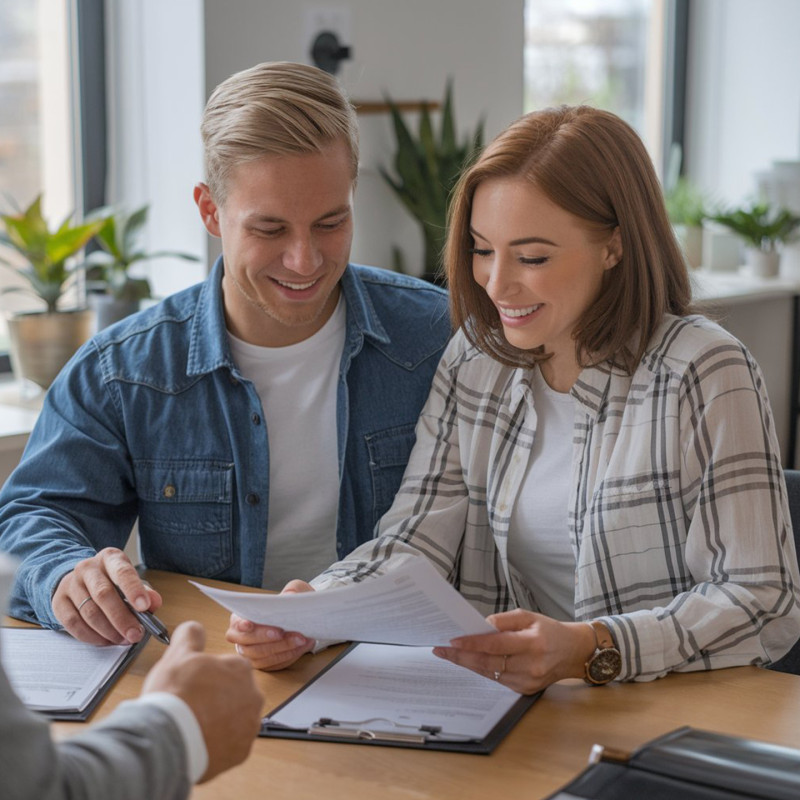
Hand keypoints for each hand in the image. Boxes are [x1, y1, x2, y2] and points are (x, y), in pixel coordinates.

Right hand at [52, 547, 161, 644]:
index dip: (134, 590)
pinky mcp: (58, 601)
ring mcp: (70, 584)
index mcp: (110, 558)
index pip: (123, 572)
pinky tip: (105, 640)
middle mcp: (88, 568)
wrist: (79, 579)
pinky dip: (91, 636)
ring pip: (89, 612)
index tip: (144, 607)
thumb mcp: (130, 581)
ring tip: (123, 639)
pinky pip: (73, 623)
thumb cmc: (111, 581)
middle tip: (135, 635)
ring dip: (108, 631)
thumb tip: (154, 603)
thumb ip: (145, 592)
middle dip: (122, 619)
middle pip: (104, 594)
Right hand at [142, 621, 263, 782]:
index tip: (195, 685)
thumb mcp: (178, 654)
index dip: (209, 676)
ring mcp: (249, 725)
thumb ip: (191, 635)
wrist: (168, 739)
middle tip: (193, 704)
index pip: (229, 668)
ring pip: (235, 719)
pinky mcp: (242, 752)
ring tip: (194, 724)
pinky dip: (219, 743)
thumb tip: (195, 629)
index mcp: (241, 669)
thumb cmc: (174, 696)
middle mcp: (253, 696)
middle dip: (217, 698)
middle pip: (234, 693)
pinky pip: (232, 744)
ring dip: (220, 720)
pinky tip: (200, 740)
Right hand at [225, 579, 315, 670]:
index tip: (250, 624)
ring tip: (299, 639)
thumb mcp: (296, 590)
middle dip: (265, 638)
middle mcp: (243, 639)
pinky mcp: (266, 664)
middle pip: (247, 645)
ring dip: (281, 648)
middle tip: (282, 633)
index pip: (236, 625)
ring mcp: (253, 654)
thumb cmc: (293, 604)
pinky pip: (274, 664)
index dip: (241, 626)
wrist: (303, 619)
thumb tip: (289, 597)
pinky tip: (301, 646)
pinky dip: (288, 655)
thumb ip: (293, 590)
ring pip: (261, 657)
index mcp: (242, 618)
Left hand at [432, 609, 596, 694]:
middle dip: (462, 657)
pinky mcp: (525, 690)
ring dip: (468, 665)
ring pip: (491, 674)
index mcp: (532, 643)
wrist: (573, 653)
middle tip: (441, 650)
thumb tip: (482, 626)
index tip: (453, 640)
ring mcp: (528, 681)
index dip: (473, 643)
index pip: (496, 644)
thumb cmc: (550, 630)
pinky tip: (469, 663)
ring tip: (450, 655)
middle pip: (489, 663)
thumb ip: (505, 621)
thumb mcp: (530, 616)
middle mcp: (530, 665)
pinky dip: (482, 671)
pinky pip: (498, 680)